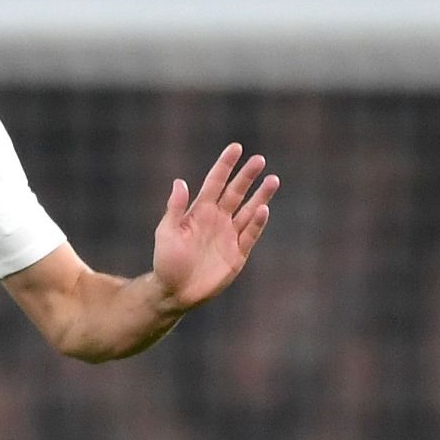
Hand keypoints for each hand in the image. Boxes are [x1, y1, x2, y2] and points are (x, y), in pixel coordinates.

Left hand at [152, 143, 279, 311]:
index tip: (236, 148)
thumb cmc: (166, 261)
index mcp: (199, 211)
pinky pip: (250, 234)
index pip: (215, 182)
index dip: (225, 165)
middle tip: (259, 159)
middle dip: (247, 176)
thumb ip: (175, 208)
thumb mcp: (166, 232)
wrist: (175, 291)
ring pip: (248, 210)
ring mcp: (229, 235)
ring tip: (273, 179)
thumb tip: (180, 182)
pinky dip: (257, 223)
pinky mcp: (237, 253)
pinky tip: (263, 209)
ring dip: (260, 196)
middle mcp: (217, 219)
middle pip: (235, 193)